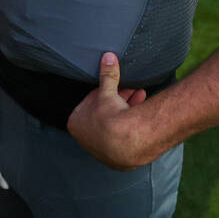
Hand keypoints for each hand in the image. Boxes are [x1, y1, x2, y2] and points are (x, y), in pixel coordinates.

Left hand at [67, 52, 149, 170]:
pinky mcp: (118, 160)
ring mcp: (101, 152)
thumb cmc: (108, 116)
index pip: (90, 103)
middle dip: (118, 100)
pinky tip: (143, 115)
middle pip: (104, 115)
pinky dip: (132, 126)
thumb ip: (107, 74)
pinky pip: (125, 137)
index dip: (105, 92)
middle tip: (132, 89)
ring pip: (115, 126)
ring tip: (140, 96)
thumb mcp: (106, 91)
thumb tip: (108, 57)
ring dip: (128, 110)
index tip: (117, 87)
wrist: (126, 142)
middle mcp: (85, 140)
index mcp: (75, 124)